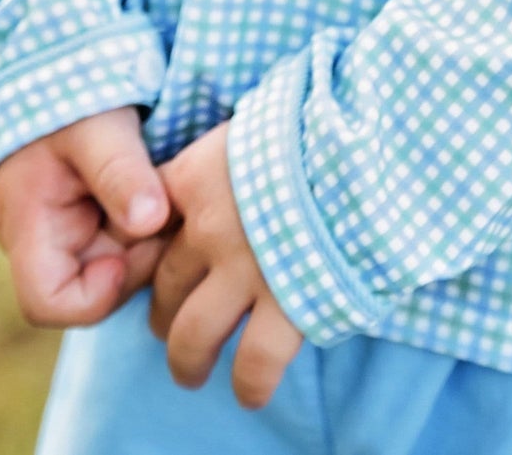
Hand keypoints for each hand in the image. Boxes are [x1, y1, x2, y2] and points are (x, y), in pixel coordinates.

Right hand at [0, 106, 171, 328]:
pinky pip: (123, 241)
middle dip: (137, 258)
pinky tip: (166, 194)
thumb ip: (119, 172)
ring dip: (147, 240)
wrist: (55, 65)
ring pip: (114, 264)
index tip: (134, 243)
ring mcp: (68, 232)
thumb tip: (150, 223)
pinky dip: (147, 223)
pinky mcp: (93, 219)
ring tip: (168, 195)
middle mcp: (44, 241)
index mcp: (27, 226)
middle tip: (168, 211)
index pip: (47, 303)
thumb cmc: (68, 93)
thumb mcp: (96, 127)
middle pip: (93, 287)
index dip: (96, 295)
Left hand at [149, 123, 303, 408]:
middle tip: (171, 327)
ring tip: (191, 373)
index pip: (145, 224)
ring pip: (194, 336)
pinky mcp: (288, 300)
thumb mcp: (261, 119)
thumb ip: (235, 152)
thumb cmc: (319, 120)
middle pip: (166, 286)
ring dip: (188, 361)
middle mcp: (210, 226)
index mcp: (198, 175)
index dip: (146, 250)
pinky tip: (251, 393)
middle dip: (164, 313)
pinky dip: (251, 384)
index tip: (156, 261)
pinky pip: (256, 362)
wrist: (367, 134)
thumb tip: (237, 161)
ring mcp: (246, 268)